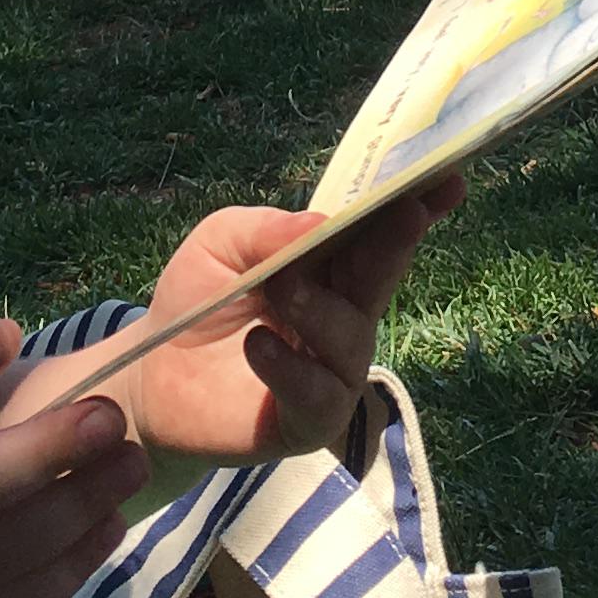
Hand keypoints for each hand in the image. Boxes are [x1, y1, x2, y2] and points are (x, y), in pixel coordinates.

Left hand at [126, 183, 467, 470]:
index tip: (446, 176)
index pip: (379, 236)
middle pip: (380, 279)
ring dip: (318, 309)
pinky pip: (318, 396)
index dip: (414, 207)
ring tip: (279, 288)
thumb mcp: (220, 244)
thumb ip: (265, 229)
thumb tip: (320, 222)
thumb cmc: (196, 302)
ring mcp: (332, 373)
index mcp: (330, 270)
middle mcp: (344, 318)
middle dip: (396, 243)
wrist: (152, 376)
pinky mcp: (309, 421)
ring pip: (350, 338)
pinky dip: (291, 368)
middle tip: (406, 212)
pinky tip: (260, 345)